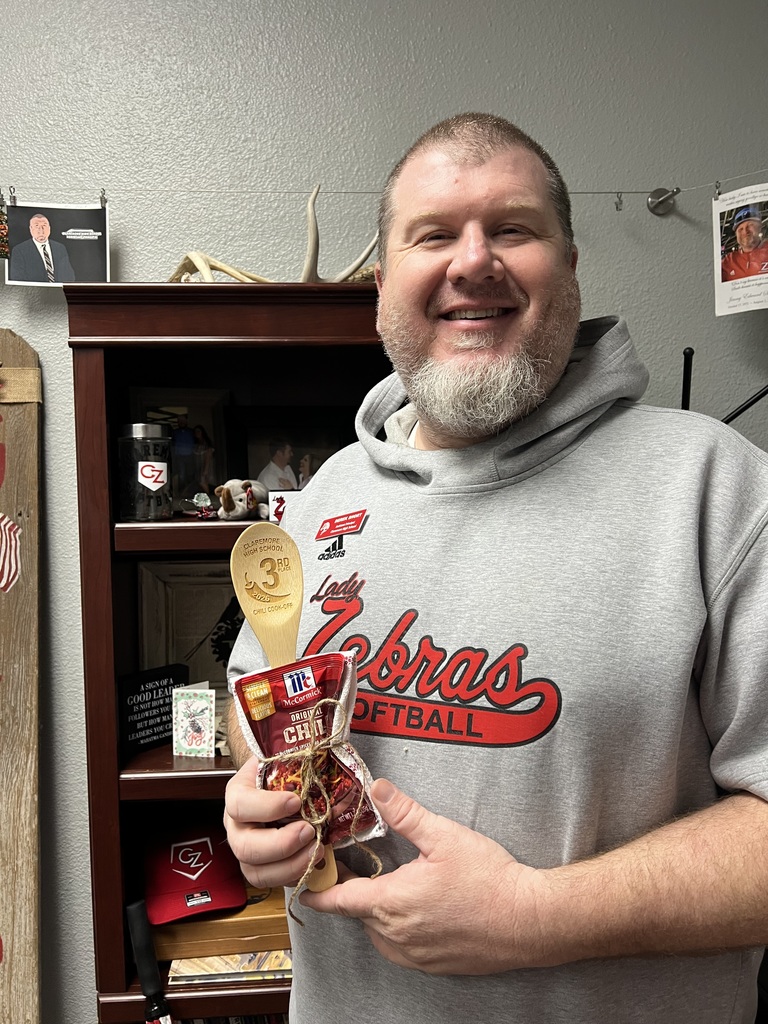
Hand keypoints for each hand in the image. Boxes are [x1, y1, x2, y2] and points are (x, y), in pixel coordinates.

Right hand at [224, 756, 317, 887]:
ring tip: (316, 850)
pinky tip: (312, 861)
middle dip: (281, 844)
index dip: (267, 807)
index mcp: (237, 794)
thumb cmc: (280, 771)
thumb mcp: (280, 758)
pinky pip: (273, 882)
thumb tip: (321, 757)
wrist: (277, 782)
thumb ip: (294, 759)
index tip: (295, 801)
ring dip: (290, 866)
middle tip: (309, 831)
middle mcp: (236, 826)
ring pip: (255, 872)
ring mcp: (246, 849)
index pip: (240, 805)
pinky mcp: (261, 867)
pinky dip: (295, 875)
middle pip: (245, 847)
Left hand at [299, 778, 547, 973]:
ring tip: (388, 882)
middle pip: (357, 913)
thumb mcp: (444, 835)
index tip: (303, 881)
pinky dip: (397, 927)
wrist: (530, 920)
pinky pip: (400, 947)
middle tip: (353, 865)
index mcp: (392, 902)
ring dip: (375, 910)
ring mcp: (415, 955)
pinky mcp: (433, 964)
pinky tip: (415, 906)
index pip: (337, 901)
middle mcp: (397, 935)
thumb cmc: (490, 880)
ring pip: (378, 931)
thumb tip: (377, 789)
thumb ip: (405, 813)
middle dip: (351, 891)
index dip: (317, 890)